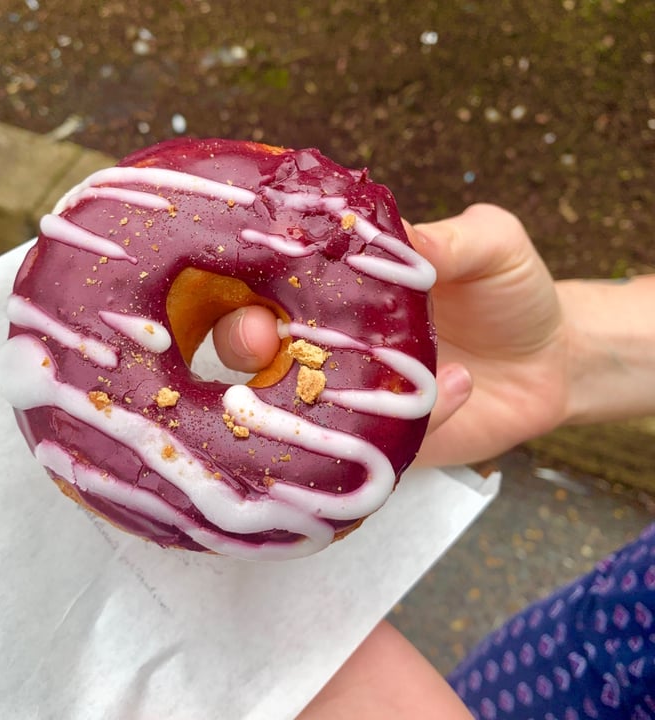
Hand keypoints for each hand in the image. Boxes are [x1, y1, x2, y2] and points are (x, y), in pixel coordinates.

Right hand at [211, 203, 569, 465]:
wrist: (553, 361)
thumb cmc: (512, 292)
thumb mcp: (492, 246)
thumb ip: (447, 239)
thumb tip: (397, 235)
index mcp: (343, 290)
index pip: (273, 284)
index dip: (247, 286)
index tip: (247, 286)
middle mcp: (336, 345)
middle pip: (259, 351)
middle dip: (243, 345)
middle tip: (262, 341)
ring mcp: (355, 398)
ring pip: (301, 409)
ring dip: (307, 399)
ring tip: (359, 380)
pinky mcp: (387, 442)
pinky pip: (376, 443)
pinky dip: (416, 416)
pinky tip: (460, 383)